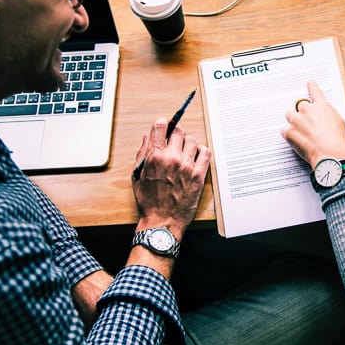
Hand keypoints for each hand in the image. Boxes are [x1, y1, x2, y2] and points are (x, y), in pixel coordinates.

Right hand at [132, 118, 210, 237]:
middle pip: (179, 131)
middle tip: (174, 142)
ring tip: (184, 153)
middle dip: (175, 134)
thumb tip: (147, 137)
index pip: (161, 127)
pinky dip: (201, 152)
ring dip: (188, 144)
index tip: (165, 124)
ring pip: (192, 140)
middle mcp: (172, 158)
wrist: (162, 221)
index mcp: (154, 157)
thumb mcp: (138, 176)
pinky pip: (206, 153)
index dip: (163, 123)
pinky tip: (196, 157)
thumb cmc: (149, 201)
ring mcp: (187, 166)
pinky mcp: (199, 175)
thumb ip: (142, 154)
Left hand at [281, 82, 344, 167]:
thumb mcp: (339, 123)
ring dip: (293, 121)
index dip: (312, 87)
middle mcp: (308, 110)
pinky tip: (297, 141)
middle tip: (305, 123)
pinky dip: (289, 135)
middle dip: (301, 112)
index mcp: (322, 107)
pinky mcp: (289, 132)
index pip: (315, 92)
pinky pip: (285, 131)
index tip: (309, 83)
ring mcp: (297, 120)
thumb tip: (325, 116)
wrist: (330, 155)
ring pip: (289, 115)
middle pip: (299, 105)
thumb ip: (329, 115)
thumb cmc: (337, 142)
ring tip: (300, 132)